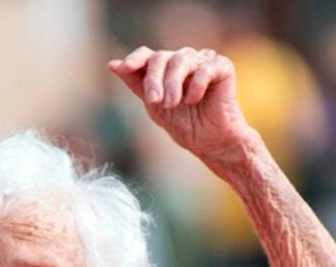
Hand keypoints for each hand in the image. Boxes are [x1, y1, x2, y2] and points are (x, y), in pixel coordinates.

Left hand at [108, 46, 253, 161]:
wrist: (210, 141)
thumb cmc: (183, 124)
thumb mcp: (153, 105)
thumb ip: (135, 84)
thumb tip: (112, 64)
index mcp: (165, 68)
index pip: (147, 55)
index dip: (135, 58)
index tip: (125, 68)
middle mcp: (183, 60)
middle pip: (161, 57)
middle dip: (154, 80)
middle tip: (155, 102)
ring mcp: (203, 61)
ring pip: (180, 60)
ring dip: (172, 84)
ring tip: (172, 104)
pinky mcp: (222, 66)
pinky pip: (204, 68)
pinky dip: (196, 86)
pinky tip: (194, 100)